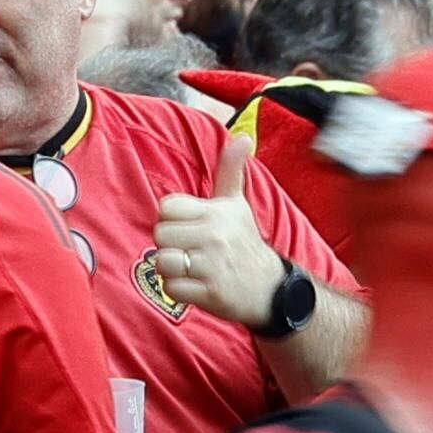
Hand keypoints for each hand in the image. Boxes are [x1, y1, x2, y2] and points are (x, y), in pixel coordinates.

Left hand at [149, 138, 290, 329]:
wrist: (272, 290)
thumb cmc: (245, 242)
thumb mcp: (237, 205)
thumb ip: (231, 170)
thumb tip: (243, 138)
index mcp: (215, 213)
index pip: (166, 207)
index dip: (172, 219)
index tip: (189, 227)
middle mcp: (214, 237)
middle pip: (159, 235)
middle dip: (170, 244)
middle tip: (191, 250)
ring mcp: (212, 266)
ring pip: (162, 261)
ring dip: (172, 269)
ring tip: (192, 268)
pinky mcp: (210, 294)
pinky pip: (171, 288)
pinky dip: (178, 290)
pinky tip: (195, 286)